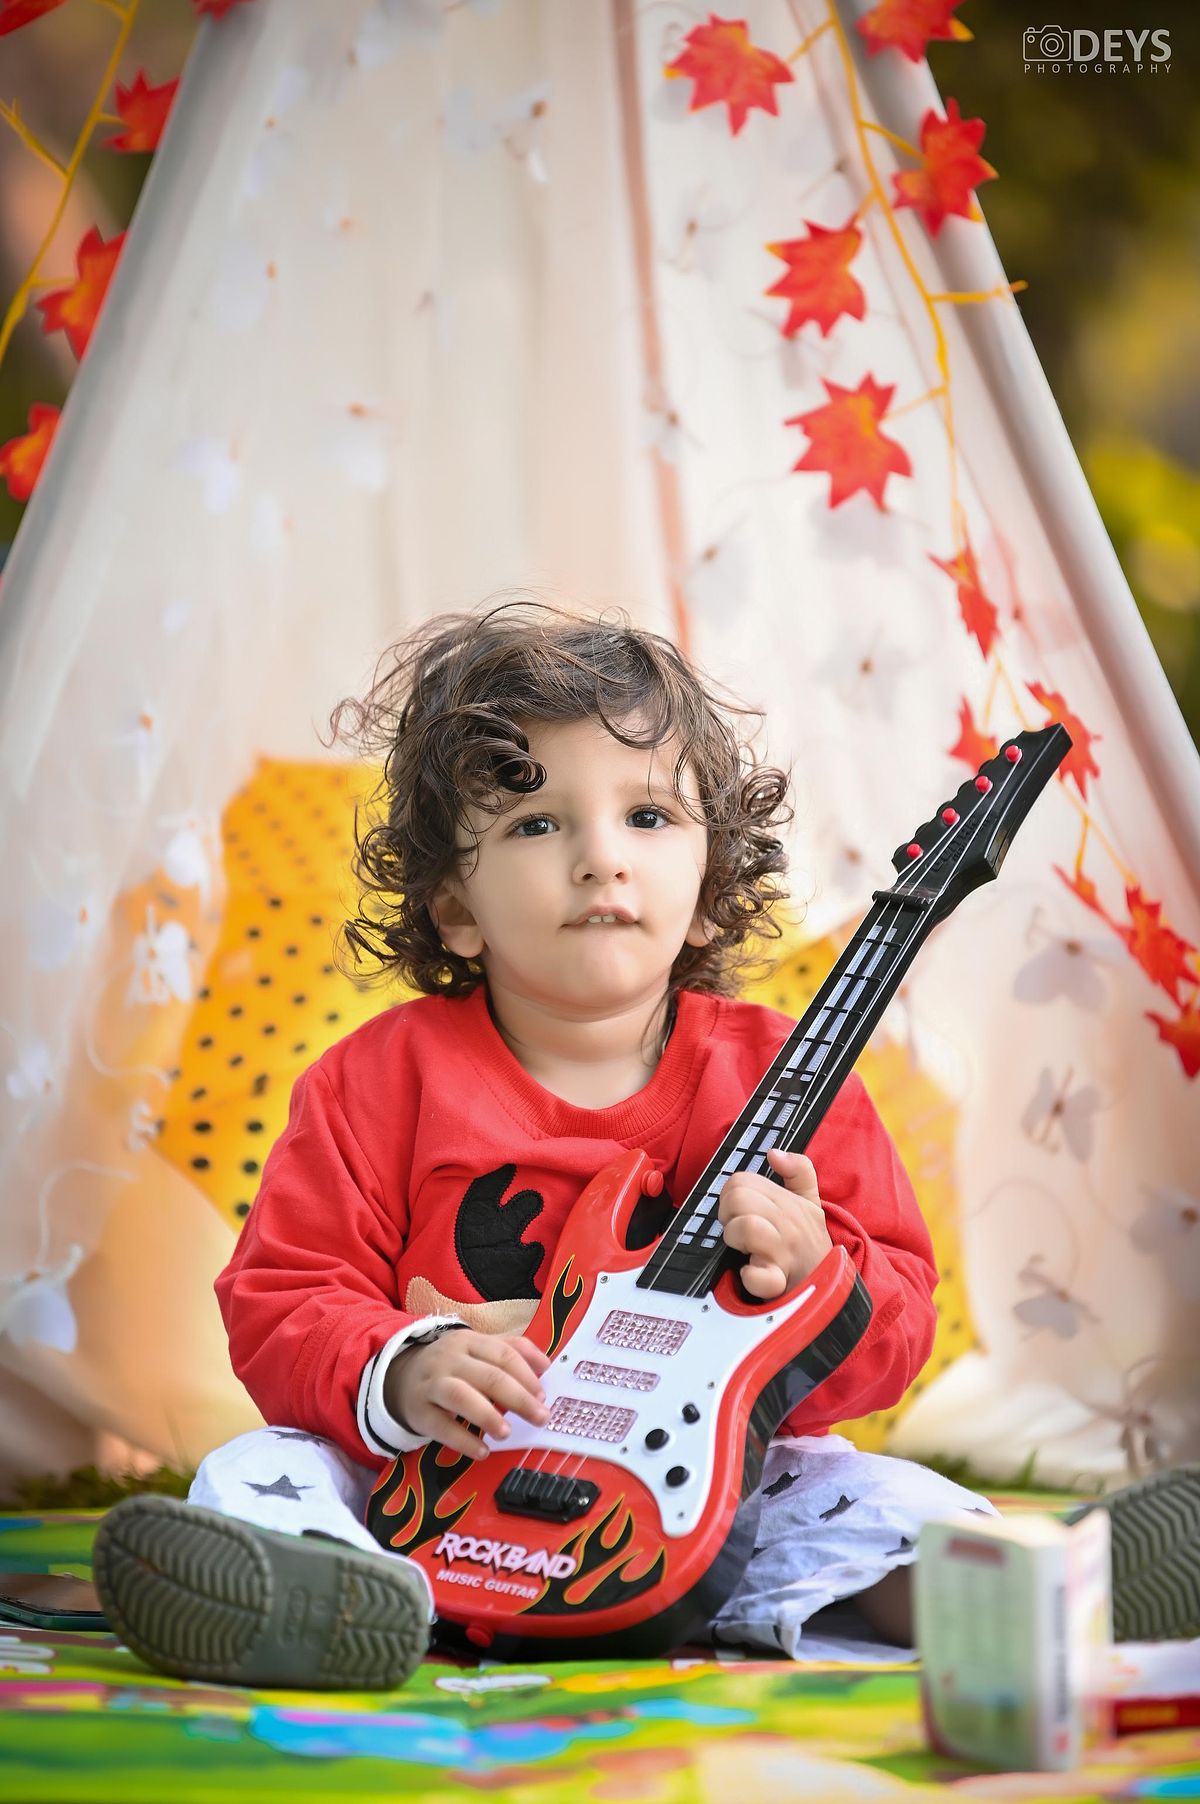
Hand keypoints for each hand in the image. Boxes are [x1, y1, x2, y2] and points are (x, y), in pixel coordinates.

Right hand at [384, 1330, 550, 1459]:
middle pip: (488, 1376)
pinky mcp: (419, 1411)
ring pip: (461, 1396)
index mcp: (469, 1342)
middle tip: (539, 1417)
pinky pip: (441, 1426)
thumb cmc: (451, 1366)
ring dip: (488, 1415)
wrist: (400, 1377)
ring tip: (507, 1434)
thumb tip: (545, 1364)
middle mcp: (450, 1359)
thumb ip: (511, 1351)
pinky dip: (463, 1440)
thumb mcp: (477, 1349)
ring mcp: (432, 1384)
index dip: (526, 1375)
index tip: (543, 1396)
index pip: (503, 1354)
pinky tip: (482, 1450)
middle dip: (518, 1398)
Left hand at [718, 1147, 833, 1299]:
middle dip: (728, 1215)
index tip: (741, 1210)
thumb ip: (799, 1171)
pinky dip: (750, 1276)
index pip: (742, 1180)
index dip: (732, 1194)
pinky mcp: (779, 1282)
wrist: (826, 1289)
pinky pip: (759, 1276)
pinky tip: (749, 1273)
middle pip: (738, 1198)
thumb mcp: (811, 1205)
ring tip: (743, 1248)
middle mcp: (789, 1224)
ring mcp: (785, 1253)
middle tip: (739, 1230)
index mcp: (791, 1203)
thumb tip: (775, 1152)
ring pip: (746, 1226)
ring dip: (735, 1238)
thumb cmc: (809, 1247)